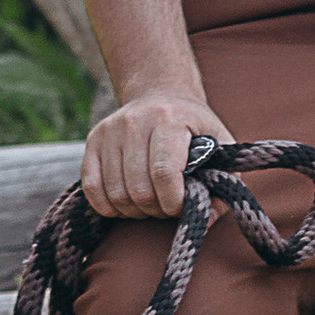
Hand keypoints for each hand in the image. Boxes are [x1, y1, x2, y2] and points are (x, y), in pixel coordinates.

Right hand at [82, 82, 212, 219]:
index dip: (174, 202)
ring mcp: (110, 131)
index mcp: (168, 119)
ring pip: (116, 193)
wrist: (160, 94)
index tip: (181, 207)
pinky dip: (108, 206)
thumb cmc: (194, 128)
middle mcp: (134, 122)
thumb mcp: (220, 145)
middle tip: (167, 206)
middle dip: (156, 209)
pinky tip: (125, 204)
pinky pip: (92, 187)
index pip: (164, 174)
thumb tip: (205, 220)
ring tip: (150, 204)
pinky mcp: (93, 141)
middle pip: (139, 189)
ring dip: (135, 211)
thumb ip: (222, 183)